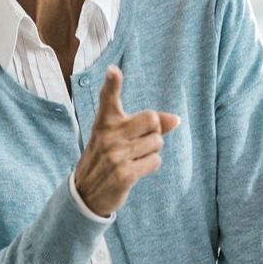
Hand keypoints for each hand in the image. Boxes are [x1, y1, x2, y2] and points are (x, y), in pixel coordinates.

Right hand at [73, 67, 180, 215]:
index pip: (108, 98)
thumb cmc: (108, 157)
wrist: (86, 193)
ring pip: (157, 143)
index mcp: (104, 123)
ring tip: (134, 158)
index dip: (112, 83)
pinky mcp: (124, 174)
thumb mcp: (119, 137)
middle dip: (155, 132)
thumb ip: (147, 125)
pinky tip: (135, 170)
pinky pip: (155, 161)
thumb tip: (176, 119)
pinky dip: (150, 165)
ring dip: (152, 151)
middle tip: (139, 143)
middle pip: (152, 120)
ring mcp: (115, 155)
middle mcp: (108, 136)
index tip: (113, 70)